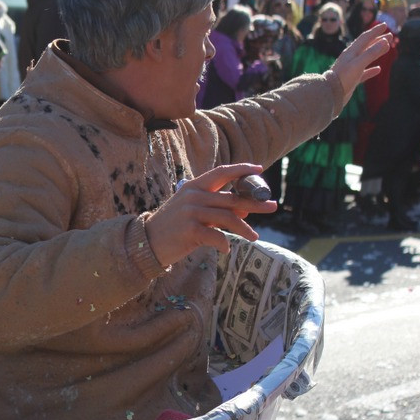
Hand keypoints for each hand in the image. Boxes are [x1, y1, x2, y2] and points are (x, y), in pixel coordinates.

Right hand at [145, 164, 277, 266]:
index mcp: (195, 186)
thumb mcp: (193, 212)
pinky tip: (226, 249)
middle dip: (255, 203)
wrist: (147, 242)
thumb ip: (215, 208)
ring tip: (254, 237)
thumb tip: (244, 210)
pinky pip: (216, 236)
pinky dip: (224, 244)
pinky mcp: (190, 229)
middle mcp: (194, 195)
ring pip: (228, 217)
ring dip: (244, 229)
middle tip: (272, 206)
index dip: (242, 170)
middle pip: (232, 198)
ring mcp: (191, 212)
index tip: (260, 170)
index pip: (222, 172)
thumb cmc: (173, 227)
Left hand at [330, 22, 393, 105]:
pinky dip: (372, 69)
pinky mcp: (352, 79)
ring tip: (386, 48)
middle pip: (366, 46)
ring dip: (377, 52)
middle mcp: (351, 58)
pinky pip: (364, 72)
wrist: (330, 94)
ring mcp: (351, 69)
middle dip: (378, 40)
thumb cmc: (343, 78)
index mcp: (351, 52)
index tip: (385, 25)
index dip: (375, 31)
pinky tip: (378, 69)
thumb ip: (371, 53)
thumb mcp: (358, 64)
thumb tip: (384, 41)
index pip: (365, 38)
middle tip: (390, 35)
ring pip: (366, 57)